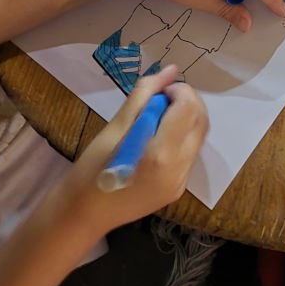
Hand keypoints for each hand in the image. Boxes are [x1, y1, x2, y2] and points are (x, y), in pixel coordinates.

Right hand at [59, 66, 207, 241]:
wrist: (83, 215)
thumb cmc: (92, 169)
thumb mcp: (115, 127)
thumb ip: (145, 95)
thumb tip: (170, 70)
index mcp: (161, 153)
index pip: (188, 107)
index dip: (178, 90)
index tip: (159, 91)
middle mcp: (178, 169)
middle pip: (200, 120)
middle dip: (187, 101)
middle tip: (161, 99)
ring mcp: (181, 182)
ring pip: (199, 136)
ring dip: (186, 118)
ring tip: (158, 118)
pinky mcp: (178, 189)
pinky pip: (190, 153)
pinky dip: (181, 137)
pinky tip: (158, 138)